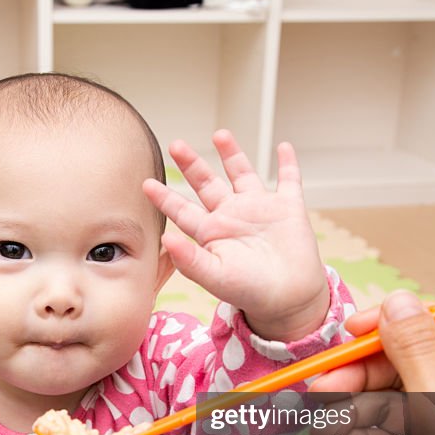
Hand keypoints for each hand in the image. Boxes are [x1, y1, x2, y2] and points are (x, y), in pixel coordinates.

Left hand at [143, 130, 328, 341]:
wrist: (288, 300)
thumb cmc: (249, 292)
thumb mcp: (215, 277)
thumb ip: (189, 259)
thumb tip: (165, 239)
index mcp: (211, 233)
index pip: (182, 210)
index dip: (164, 197)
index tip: (145, 184)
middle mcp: (232, 216)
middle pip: (207, 184)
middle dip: (191, 164)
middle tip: (175, 145)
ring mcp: (260, 210)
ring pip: (242, 174)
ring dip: (232, 154)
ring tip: (220, 134)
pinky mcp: (288, 208)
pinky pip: (288, 180)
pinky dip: (288, 163)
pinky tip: (284, 146)